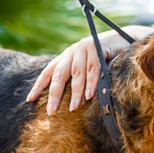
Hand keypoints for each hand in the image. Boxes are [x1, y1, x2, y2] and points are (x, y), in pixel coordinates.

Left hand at [27, 26, 146, 114]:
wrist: (124, 41)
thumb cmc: (105, 60)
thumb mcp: (87, 68)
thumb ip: (77, 79)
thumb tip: (69, 104)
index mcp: (66, 57)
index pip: (48, 71)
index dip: (39, 85)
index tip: (30, 100)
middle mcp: (72, 51)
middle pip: (59, 75)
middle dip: (54, 94)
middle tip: (50, 111)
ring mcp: (84, 48)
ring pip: (76, 74)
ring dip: (75, 93)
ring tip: (72, 109)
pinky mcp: (98, 48)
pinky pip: (93, 69)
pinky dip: (91, 84)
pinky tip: (89, 97)